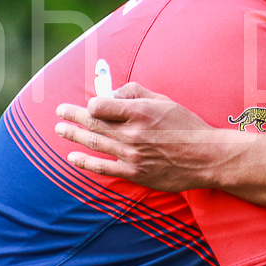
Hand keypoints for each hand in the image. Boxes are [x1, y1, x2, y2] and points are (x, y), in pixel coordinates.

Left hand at [54, 82, 248, 190]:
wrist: (206, 157)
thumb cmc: (187, 126)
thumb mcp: (164, 101)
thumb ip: (136, 93)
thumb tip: (112, 93)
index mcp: (140, 112)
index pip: (101, 105)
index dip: (92, 104)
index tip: (90, 104)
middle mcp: (133, 133)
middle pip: (94, 123)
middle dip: (73, 116)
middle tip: (60, 112)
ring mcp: (132, 155)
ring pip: (95, 143)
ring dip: (74, 136)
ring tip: (59, 129)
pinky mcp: (135, 172)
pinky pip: (104, 167)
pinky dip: (85, 162)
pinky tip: (73, 157)